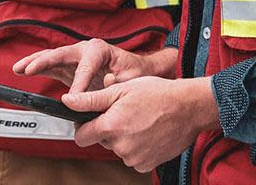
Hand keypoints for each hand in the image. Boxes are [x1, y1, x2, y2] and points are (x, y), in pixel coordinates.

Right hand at [13, 40, 174, 93]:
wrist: (135, 70)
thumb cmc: (134, 73)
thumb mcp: (131, 78)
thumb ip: (118, 82)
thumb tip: (106, 84)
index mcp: (99, 50)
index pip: (84, 67)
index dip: (78, 83)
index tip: (72, 99)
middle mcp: (85, 50)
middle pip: (61, 54)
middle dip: (44, 61)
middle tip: (29, 69)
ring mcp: (75, 57)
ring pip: (52, 57)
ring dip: (34, 62)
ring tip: (18, 68)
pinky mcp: (69, 67)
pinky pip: (51, 66)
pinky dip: (37, 67)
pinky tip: (22, 70)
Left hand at [61, 76, 219, 172]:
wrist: (188, 107)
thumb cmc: (157, 93)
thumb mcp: (121, 89)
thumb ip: (91, 99)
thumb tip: (67, 101)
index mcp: (111, 126)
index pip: (81, 137)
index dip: (83, 127)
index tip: (91, 119)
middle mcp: (121, 146)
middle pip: (101, 141)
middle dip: (108, 128)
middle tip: (124, 112)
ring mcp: (134, 158)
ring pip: (117, 149)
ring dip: (124, 137)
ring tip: (140, 120)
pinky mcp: (146, 165)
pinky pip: (132, 157)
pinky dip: (137, 147)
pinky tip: (148, 132)